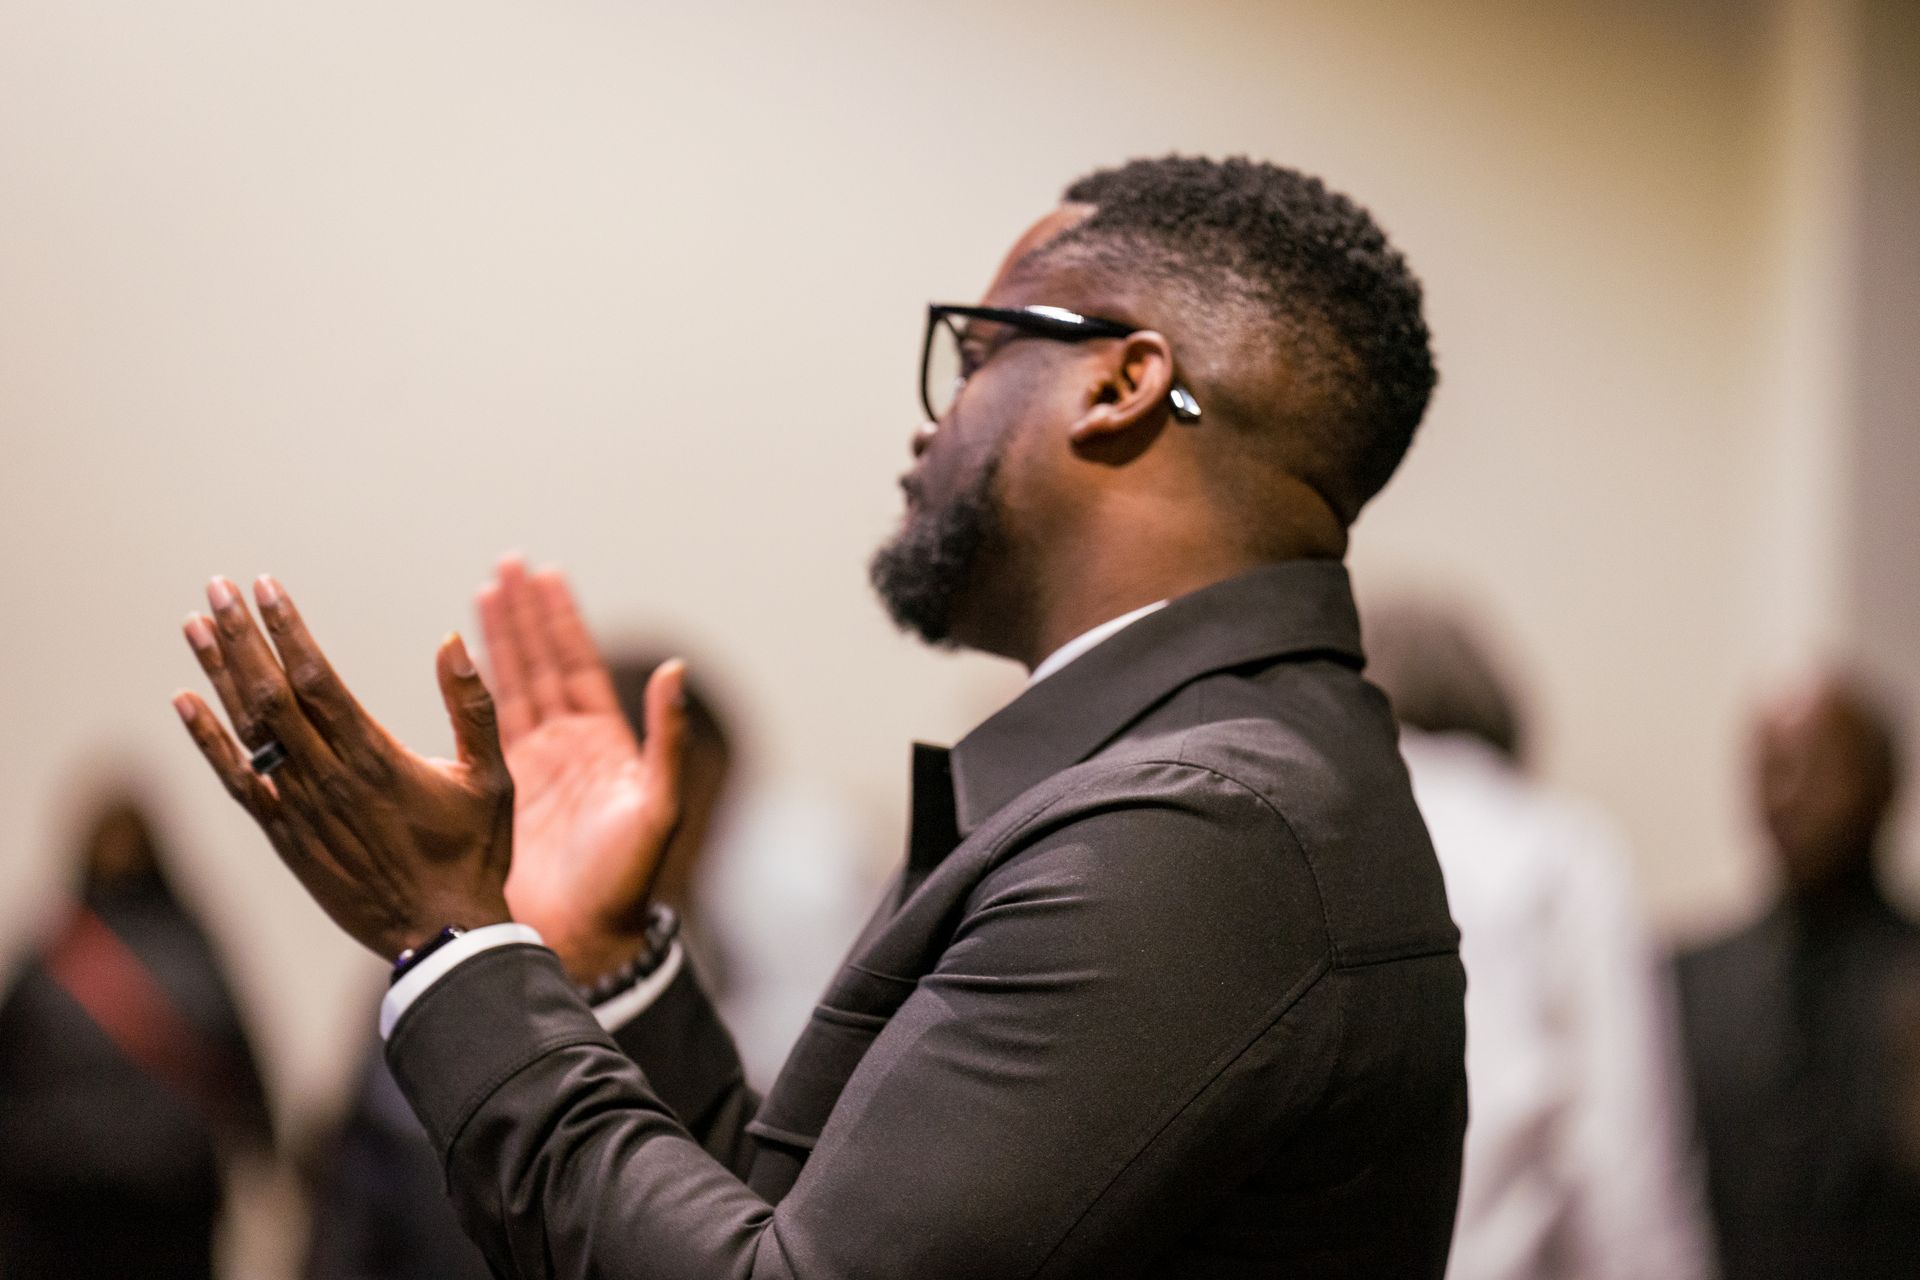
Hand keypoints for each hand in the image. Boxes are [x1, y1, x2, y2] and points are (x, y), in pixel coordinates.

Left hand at [173, 576, 513, 959]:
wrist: (440, 935)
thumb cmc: (473, 854)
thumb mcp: (492, 777)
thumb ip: (474, 707)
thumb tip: (453, 641)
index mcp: (377, 757)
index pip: (318, 679)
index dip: (287, 630)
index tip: (265, 586)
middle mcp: (329, 777)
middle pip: (272, 694)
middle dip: (243, 637)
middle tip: (217, 588)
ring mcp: (300, 807)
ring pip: (249, 729)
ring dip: (219, 674)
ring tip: (196, 625)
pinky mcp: (285, 835)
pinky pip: (236, 780)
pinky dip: (207, 740)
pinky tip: (184, 701)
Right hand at [477, 558, 687, 980]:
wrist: (585, 939)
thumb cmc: (627, 881)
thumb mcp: (657, 807)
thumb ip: (666, 739)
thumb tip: (675, 671)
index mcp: (607, 744)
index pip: (579, 665)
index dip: (562, 621)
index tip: (545, 575)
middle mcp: (570, 747)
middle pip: (543, 665)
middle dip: (525, 616)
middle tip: (506, 566)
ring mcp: (535, 766)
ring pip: (513, 688)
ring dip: (500, 641)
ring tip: (484, 593)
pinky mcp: (502, 791)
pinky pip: (484, 728)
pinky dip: (473, 692)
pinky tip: (460, 663)